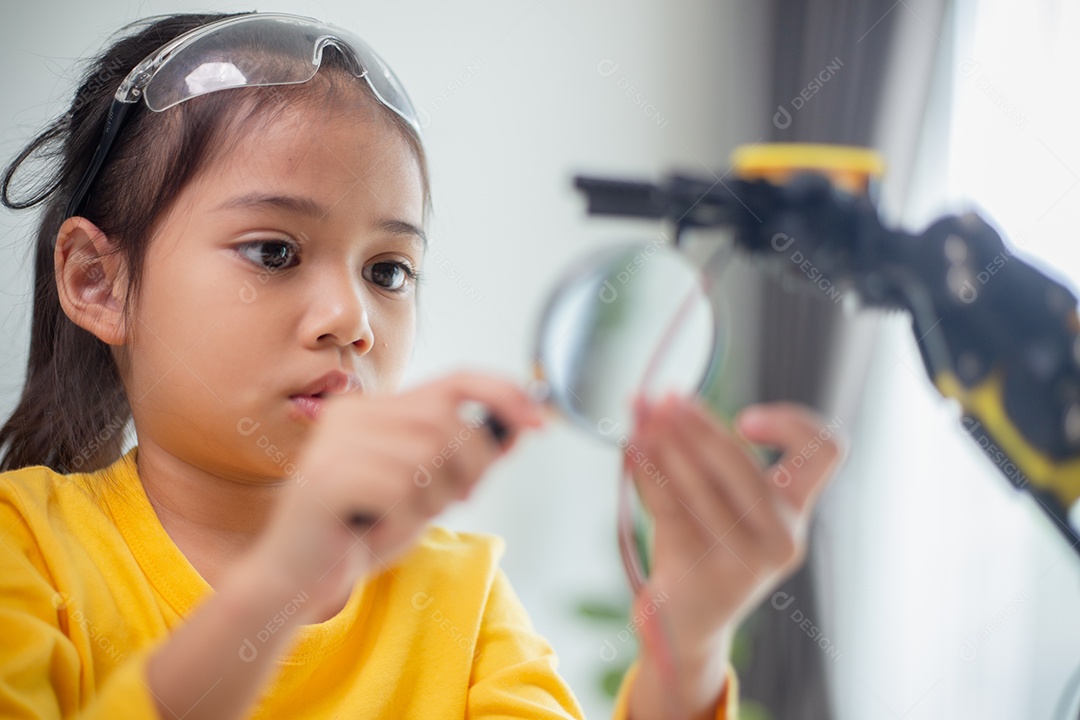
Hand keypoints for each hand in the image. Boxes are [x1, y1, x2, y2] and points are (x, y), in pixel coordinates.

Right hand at [248, 371, 543, 620]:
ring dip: (435, 496)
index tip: (539, 420)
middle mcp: (354, 413)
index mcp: (375, 408)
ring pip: (430, 452)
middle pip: (450, 419)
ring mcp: (336, 442)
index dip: (504, 394)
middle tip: (460, 498)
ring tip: (403, 516)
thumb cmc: (361, 532)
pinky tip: (375, 530)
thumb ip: (465, 455)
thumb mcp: (425, 489)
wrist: (293, 580)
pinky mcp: (328, 477)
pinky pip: (401, 488)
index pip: (456, 379)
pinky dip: (404, 518)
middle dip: (474, 463)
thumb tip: (521, 422)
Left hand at [625, 394, 845, 717]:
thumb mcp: (722, 502)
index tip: (744, 420)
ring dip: (665, 442)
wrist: (687, 622)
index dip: (793, 423)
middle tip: (665, 399)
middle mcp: (782, 537)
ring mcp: (746, 561)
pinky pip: (669, 508)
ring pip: (700, 482)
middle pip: (741, 462)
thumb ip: (706, 455)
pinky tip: (630, 449)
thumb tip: (661, 401)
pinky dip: (647, 473)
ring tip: (640, 417)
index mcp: (795, 511)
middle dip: (698, 426)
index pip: (826, 452)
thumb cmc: (703, 545)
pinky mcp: (703, 573)